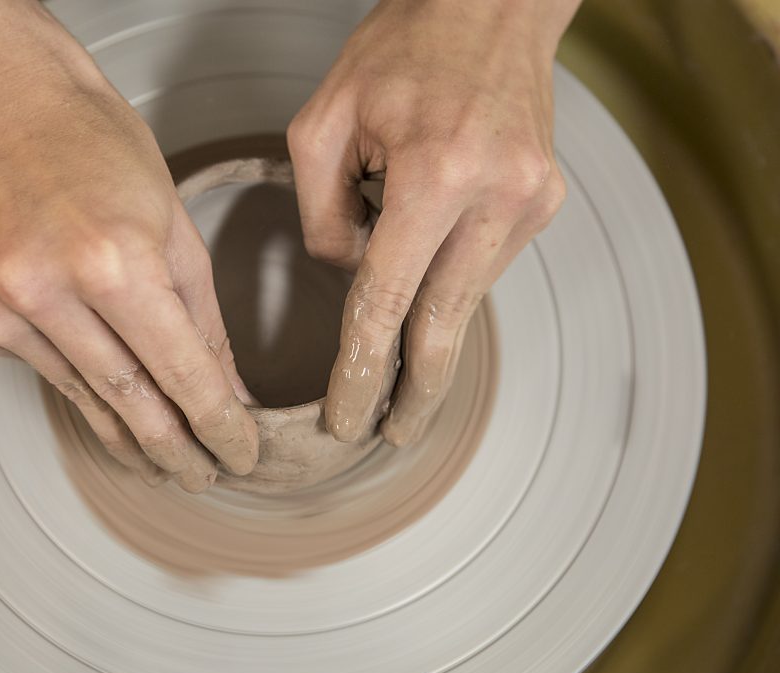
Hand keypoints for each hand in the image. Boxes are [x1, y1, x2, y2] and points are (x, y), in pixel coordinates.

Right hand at [0, 70, 258, 492]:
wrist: (5, 111)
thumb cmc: (103, 155)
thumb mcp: (177, 232)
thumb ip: (204, 325)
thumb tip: (229, 396)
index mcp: (115, 262)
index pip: (182, 374)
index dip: (219, 426)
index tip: (242, 456)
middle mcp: (48, 290)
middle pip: (130, 404)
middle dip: (176, 451)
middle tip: (204, 477)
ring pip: (85, 398)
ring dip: (131, 435)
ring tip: (165, 460)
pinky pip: (45, 372)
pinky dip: (80, 383)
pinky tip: (100, 376)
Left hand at [288, 0, 575, 444]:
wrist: (491, 4)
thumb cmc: (403, 48)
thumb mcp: (322, 123)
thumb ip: (322, 216)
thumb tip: (351, 278)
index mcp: (435, 174)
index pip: (387, 301)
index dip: (363, 371)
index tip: (347, 417)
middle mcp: (496, 196)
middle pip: (445, 325)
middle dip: (414, 390)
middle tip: (390, 434)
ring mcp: (531, 201)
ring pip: (465, 295)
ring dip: (426, 317)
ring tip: (394, 316)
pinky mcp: (545, 202)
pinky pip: (483, 262)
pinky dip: (448, 274)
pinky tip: (429, 256)